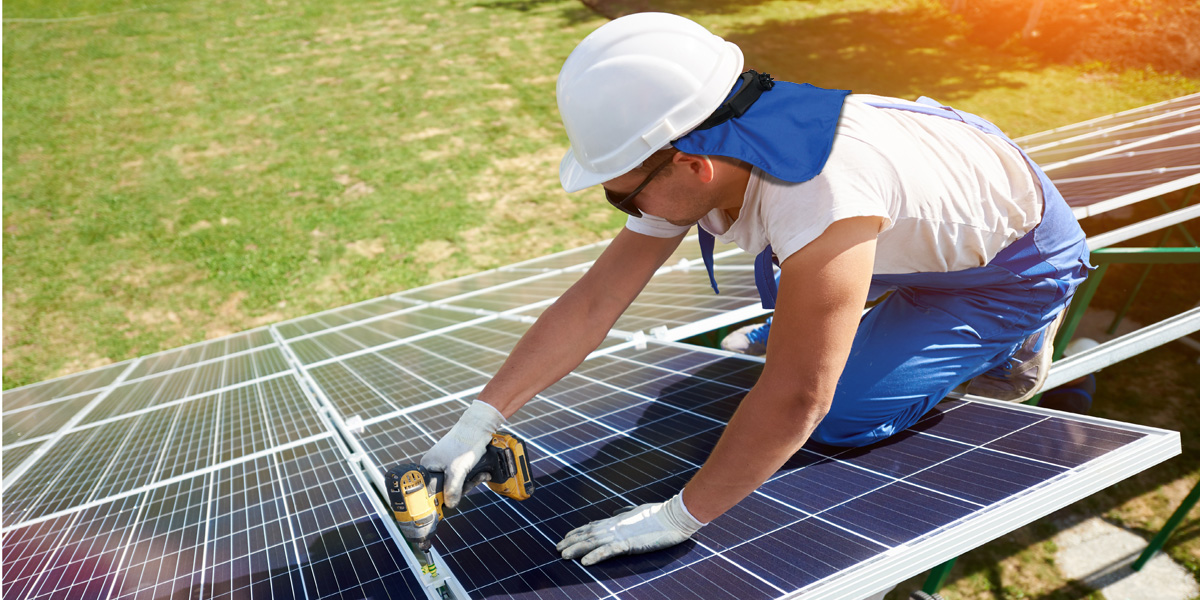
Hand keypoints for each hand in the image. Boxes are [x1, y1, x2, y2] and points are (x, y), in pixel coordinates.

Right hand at [420, 400, 506, 508]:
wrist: (479, 426)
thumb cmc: (464, 444)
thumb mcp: (457, 470)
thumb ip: (453, 489)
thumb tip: (450, 505)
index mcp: (427, 467)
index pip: (431, 491)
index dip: (443, 497)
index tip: (454, 500)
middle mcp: (435, 465)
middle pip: (446, 488)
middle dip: (462, 488)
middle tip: (471, 483)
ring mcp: (446, 464)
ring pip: (457, 483)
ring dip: (470, 482)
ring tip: (481, 475)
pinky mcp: (457, 462)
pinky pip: (463, 476)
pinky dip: (473, 476)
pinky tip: (483, 473)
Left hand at [556, 493, 704, 565]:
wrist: (674, 516)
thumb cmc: (659, 514)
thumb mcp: (638, 511)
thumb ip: (625, 512)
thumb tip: (615, 512)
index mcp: (617, 520)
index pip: (592, 525)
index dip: (577, 530)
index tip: (566, 535)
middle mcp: (614, 526)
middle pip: (587, 534)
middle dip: (571, 540)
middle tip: (556, 547)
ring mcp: (620, 534)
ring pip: (593, 542)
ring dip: (576, 548)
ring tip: (563, 555)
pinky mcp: (629, 544)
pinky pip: (608, 551)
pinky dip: (595, 556)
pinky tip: (584, 562)